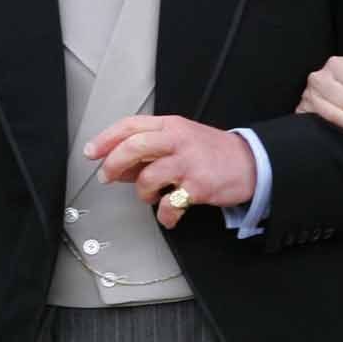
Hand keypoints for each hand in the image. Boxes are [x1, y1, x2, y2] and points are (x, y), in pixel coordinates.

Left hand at [86, 115, 257, 228]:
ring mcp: (189, 163)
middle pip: (134, 147)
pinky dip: (164, 216)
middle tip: (107, 177)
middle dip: (114, 164)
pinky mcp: (198, 186)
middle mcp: (178, 141)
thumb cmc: (212, 153)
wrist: (251, 163)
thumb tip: (117, 167)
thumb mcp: (181, 142)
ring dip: (142, 193)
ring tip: (151, 196)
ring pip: (147, 178)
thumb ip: (151, 151)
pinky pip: (169, 205)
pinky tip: (168, 215)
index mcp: (171, 126)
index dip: (106, 139)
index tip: (91, 152)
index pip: (130, 126)